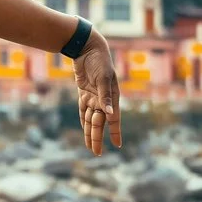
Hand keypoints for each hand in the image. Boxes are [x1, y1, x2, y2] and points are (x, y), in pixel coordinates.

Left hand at [75, 35, 122, 156]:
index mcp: (113, 97)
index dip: (115, 133)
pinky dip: (84, 121)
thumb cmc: (99, 61)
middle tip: (97, 153)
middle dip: (98, 138)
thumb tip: (109, 114)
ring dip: (90, 133)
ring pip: (90, 119)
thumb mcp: (103, 78)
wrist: (88, 48)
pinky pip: (83, 110)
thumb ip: (105, 97)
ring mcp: (93, 97)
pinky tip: (85, 130)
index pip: (114, 119)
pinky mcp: (84, 93)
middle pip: (100, 123)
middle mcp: (103, 99)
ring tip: (90, 147)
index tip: (118, 146)